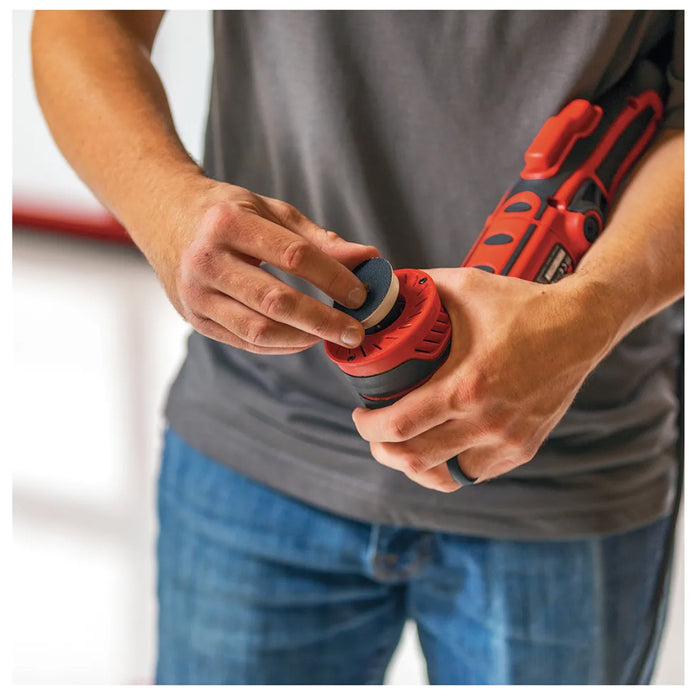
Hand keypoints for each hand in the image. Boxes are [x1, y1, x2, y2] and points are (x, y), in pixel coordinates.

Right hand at [149, 177, 377, 353]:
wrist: (163, 217)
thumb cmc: (224, 213)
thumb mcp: (270, 211)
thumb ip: (318, 239)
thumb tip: (367, 258)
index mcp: (228, 224)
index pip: (294, 256)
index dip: (333, 278)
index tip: (360, 293)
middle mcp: (207, 260)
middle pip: (277, 301)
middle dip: (324, 320)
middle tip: (355, 332)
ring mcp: (196, 294)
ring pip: (259, 330)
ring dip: (303, 339)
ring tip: (331, 336)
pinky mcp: (194, 318)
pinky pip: (245, 341)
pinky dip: (280, 345)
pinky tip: (303, 339)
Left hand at [352, 267, 614, 490]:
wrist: (581, 326)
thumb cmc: (522, 306)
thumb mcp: (466, 286)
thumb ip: (419, 289)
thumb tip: (384, 292)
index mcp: (466, 385)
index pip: (399, 425)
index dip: (369, 426)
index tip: (360, 415)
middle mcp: (487, 421)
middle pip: (414, 459)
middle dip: (383, 449)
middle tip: (375, 431)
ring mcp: (507, 440)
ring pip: (444, 476)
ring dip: (414, 464)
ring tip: (404, 445)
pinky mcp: (522, 448)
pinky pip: (474, 473)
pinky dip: (450, 466)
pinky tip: (440, 449)